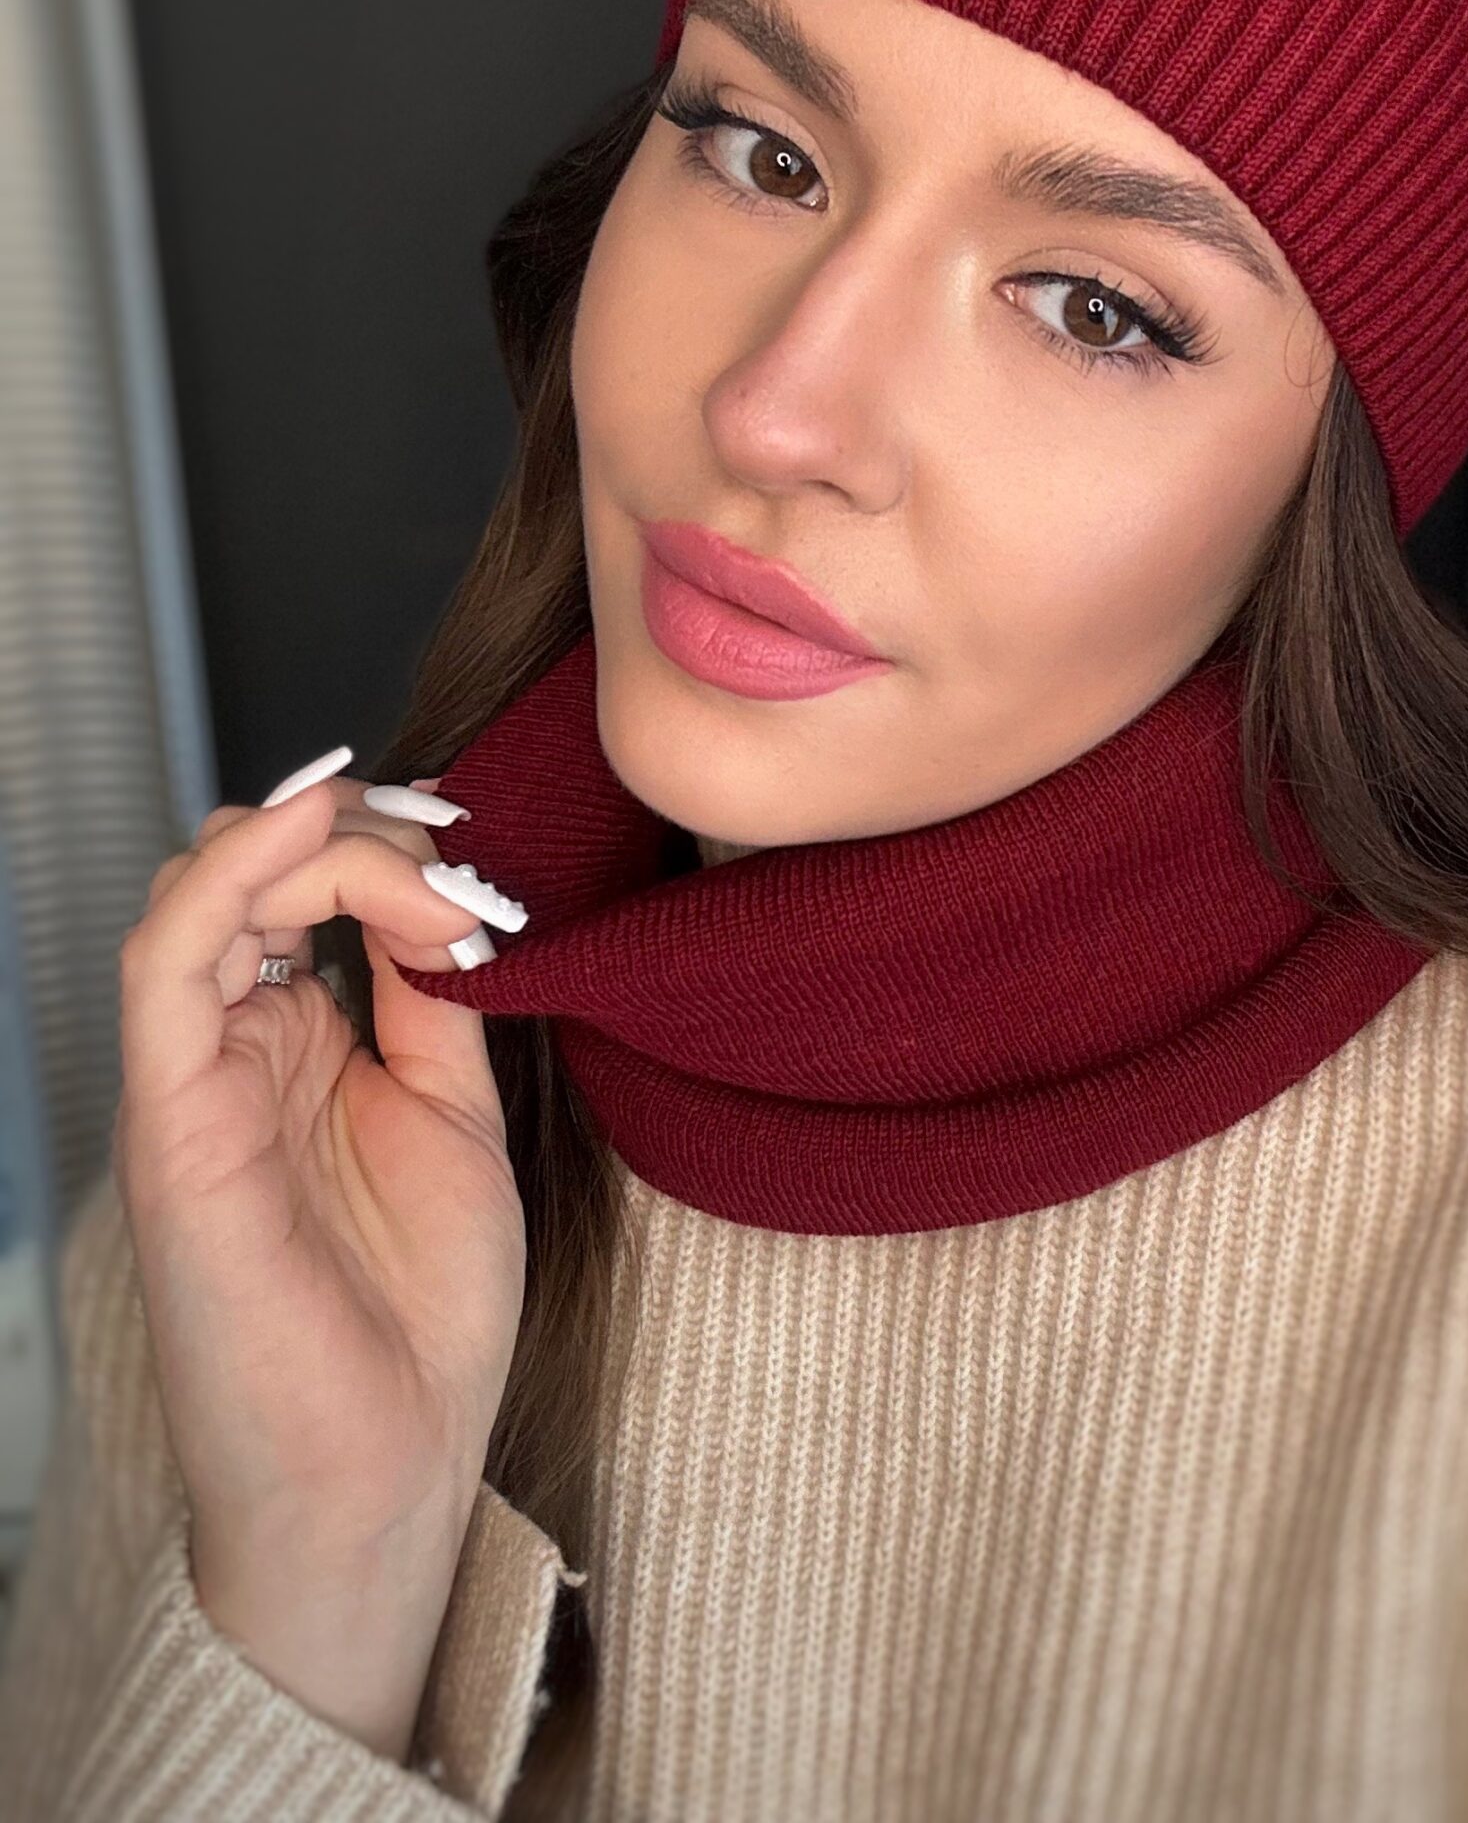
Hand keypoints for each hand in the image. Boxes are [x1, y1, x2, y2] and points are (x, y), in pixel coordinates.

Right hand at [112, 757, 529, 1756]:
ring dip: (310, 837)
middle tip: (452, 843)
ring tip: (411, 849)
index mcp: (298, 1043)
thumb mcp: (456, 1111)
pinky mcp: (172, 1116)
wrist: (388, 1465)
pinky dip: (229, 875)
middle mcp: (234, 1048)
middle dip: (355, 826)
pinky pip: (165, 962)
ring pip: (202, 893)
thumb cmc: (417, 1313)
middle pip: (253, 872)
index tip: (478, 845)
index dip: (386, 837)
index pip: (305, 887)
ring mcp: (195, 1078)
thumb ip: (438, 995)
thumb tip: (446, 883)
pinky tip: (307, 827)